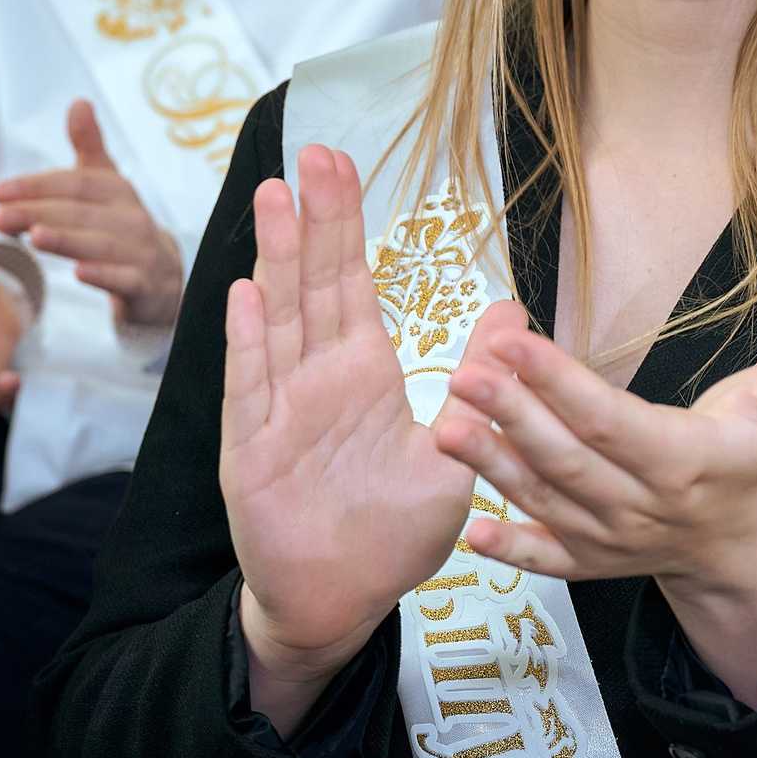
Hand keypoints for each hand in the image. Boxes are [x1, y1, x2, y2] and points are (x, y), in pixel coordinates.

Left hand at [0, 99, 183, 331]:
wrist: (160, 273)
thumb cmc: (120, 223)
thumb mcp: (106, 182)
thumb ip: (88, 144)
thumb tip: (79, 102)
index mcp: (117, 189)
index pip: (74, 183)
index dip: (37, 185)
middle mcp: (131, 216)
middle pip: (80, 212)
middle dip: (37, 212)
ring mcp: (139, 250)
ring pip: (99, 244)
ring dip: (65, 239)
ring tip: (33, 237)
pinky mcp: (144, 283)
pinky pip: (124, 278)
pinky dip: (103, 275)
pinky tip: (79, 273)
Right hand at [221, 146, 474, 734]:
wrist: (343, 602)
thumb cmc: (392, 534)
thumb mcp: (455, 453)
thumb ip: (479, 381)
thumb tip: (512, 311)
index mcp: (362, 375)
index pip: (350, 283)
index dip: (343, 223)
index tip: (338, 162)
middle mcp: (317, 381)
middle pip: (312, 284)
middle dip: (311, 219)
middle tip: (310, 154)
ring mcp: (280, 412)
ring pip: (278, 321)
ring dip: (275, 261)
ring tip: (275, 198)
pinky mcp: (255, 453)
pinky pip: (253, 390)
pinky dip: (249, 344)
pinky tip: (244, 296)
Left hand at [432, 303, 756, 703]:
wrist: (751, 543)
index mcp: (686, 462)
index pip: (615, 422)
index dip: (565, 385)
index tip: (518, 342)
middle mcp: (645, 507)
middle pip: (569, 461)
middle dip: (512, 416)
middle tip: (463, 369)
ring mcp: (615, 541)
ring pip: (546, 502)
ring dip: (492, 465)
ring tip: (444, 421)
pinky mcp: (593, 561)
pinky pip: (547, 559)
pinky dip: (510, 550)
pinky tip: (469, 529)